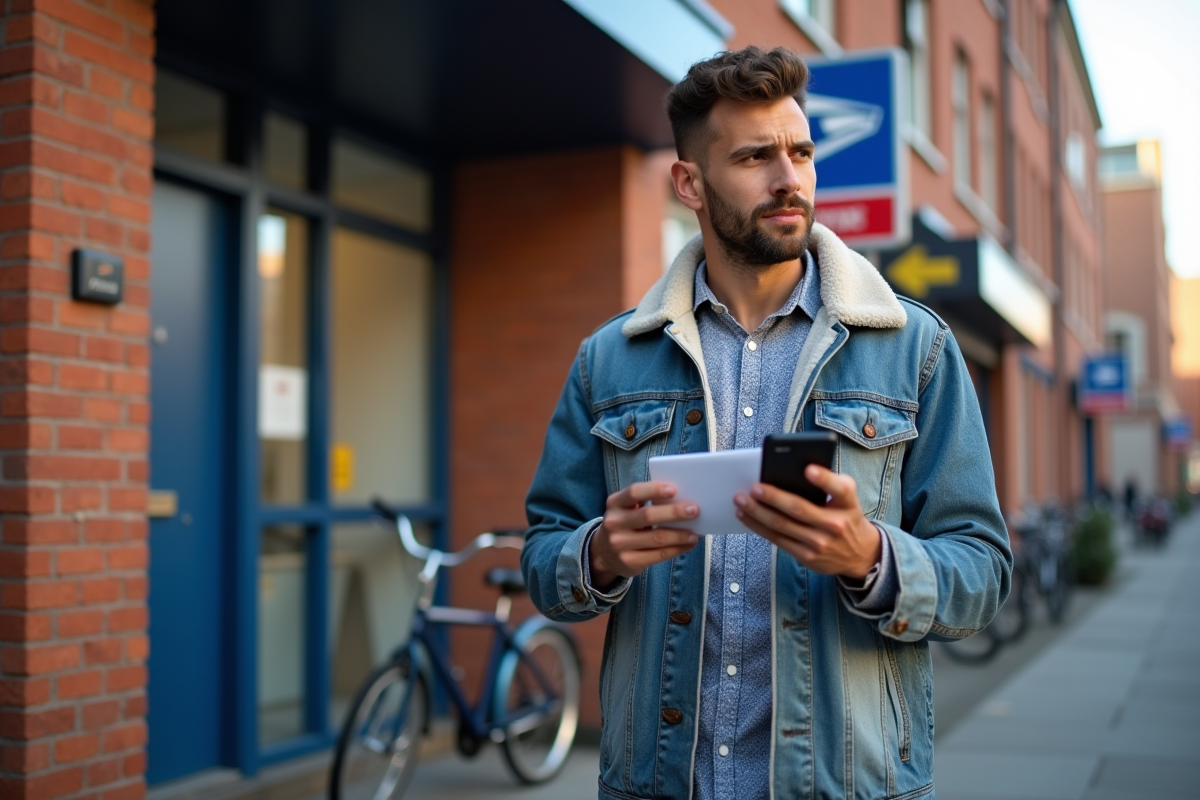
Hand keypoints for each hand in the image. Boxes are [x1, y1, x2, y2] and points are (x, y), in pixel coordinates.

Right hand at [588, 481, 700, 589]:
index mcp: (614, 504)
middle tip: (694, 510)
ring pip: (657, 538)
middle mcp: (614, 523)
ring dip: (680, 535)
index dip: (654, 490)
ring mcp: (620, 544)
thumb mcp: (625, 509)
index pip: (633, 492)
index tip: (674, 490)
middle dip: (674, 512)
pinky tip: (688, 544)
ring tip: (695, 533)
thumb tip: (681, 500)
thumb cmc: (624, 524)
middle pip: (648, 515)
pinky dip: (677, 549)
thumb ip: (644, 502)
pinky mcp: (629, 561)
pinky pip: (659, 555)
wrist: (603, 553)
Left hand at [734, 465, 880, 578]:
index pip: (840, 489)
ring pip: (782, 525)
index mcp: (848, 504)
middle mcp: (835, 525)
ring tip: (740, 499)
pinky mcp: (807, 556)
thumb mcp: (848, 499)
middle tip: (754, 487)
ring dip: (757, 512)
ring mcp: (820, 543)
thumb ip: (830, 483)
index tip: (808, 469)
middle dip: (774, 497)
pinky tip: (745, 515)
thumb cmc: (846, 515)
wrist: (860, 554)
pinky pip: (777, 539)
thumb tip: (793, 471)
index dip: (824, 479)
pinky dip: (758, 526)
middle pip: (799, 509)